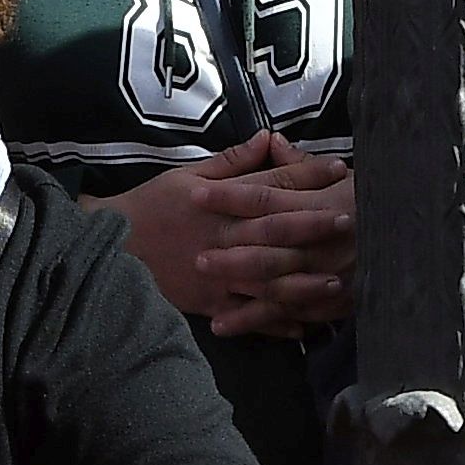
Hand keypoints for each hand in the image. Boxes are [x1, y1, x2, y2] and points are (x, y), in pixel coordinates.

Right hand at [107, 136, 355, 336]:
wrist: (113, 248)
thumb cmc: (153, 206)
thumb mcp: (187, 175)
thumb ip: (232, 162)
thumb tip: (270, 138)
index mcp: (221, 205)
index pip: (271, 187)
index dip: (307, 177)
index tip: (340, 172)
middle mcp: (224, 241)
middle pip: (276, 233)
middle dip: (315, 228)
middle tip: (352, 224)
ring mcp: (218, 276)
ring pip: (267, 281)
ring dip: (304, 283)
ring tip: (337, 283)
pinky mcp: (209, 303)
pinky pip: (246, 317)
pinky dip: (274, 324)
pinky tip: (303, 326)